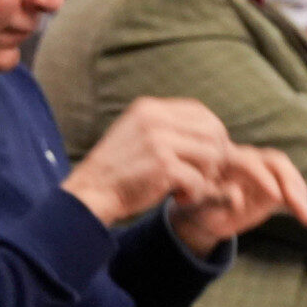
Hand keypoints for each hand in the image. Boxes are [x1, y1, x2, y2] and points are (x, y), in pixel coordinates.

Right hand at [63, 97, 231, 225]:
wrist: (91, 193)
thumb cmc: (117, 171)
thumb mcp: (136, 135)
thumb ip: (165, 127)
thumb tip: (209, 130)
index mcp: (149, 108)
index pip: (200, 111)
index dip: (212, 133)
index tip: (207, 156)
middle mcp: (155, 119)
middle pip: (212, 132)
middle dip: (215, 157)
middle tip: (202, 176)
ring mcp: (158, 141)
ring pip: (211, 155)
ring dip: (206, 177)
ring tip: (189, 187)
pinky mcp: (163, 166)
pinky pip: (199, 180)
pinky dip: (194, 194)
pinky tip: (179, 198)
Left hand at [167, 145, 306, 254]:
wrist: (199, 213)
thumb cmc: (194, 206)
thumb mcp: (196, 205)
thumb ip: (213, 198)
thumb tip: (238, 197)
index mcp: (225, 159)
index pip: (249, 162)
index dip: (263, 178)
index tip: (275, 198)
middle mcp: (247, 160)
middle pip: (275, 162)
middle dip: (290, 183)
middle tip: (299, 205)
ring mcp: (261, 172)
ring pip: (286, 174)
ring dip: (299, 193)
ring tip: (305, 215)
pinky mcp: (271, 186)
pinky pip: (289, 189)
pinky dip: (299, 200)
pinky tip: (305, 217)